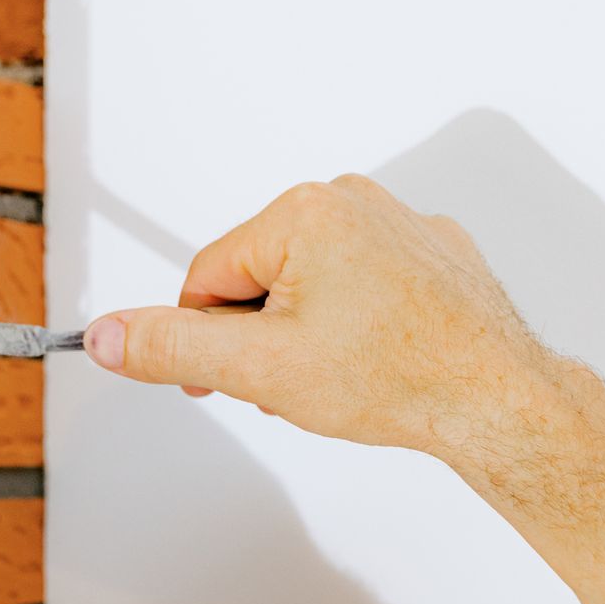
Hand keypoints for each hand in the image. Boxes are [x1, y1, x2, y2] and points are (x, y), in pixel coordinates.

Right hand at [84, 174, 556, 463]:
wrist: (499, 402)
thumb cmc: (395, 378)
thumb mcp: (258, 369)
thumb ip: (170, 348)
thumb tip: (105, 335)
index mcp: (302, 213)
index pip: (207, 276)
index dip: (208, 339)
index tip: (229, 381)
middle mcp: (353, 201)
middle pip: (258, 276)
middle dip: (263, 336)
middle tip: (299, 382)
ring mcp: (401, 224)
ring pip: (311, 283)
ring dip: (307, 333)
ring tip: (346, 376)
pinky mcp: (437, 252)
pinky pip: (366, 284)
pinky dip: (360, 323)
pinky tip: (383, 360)